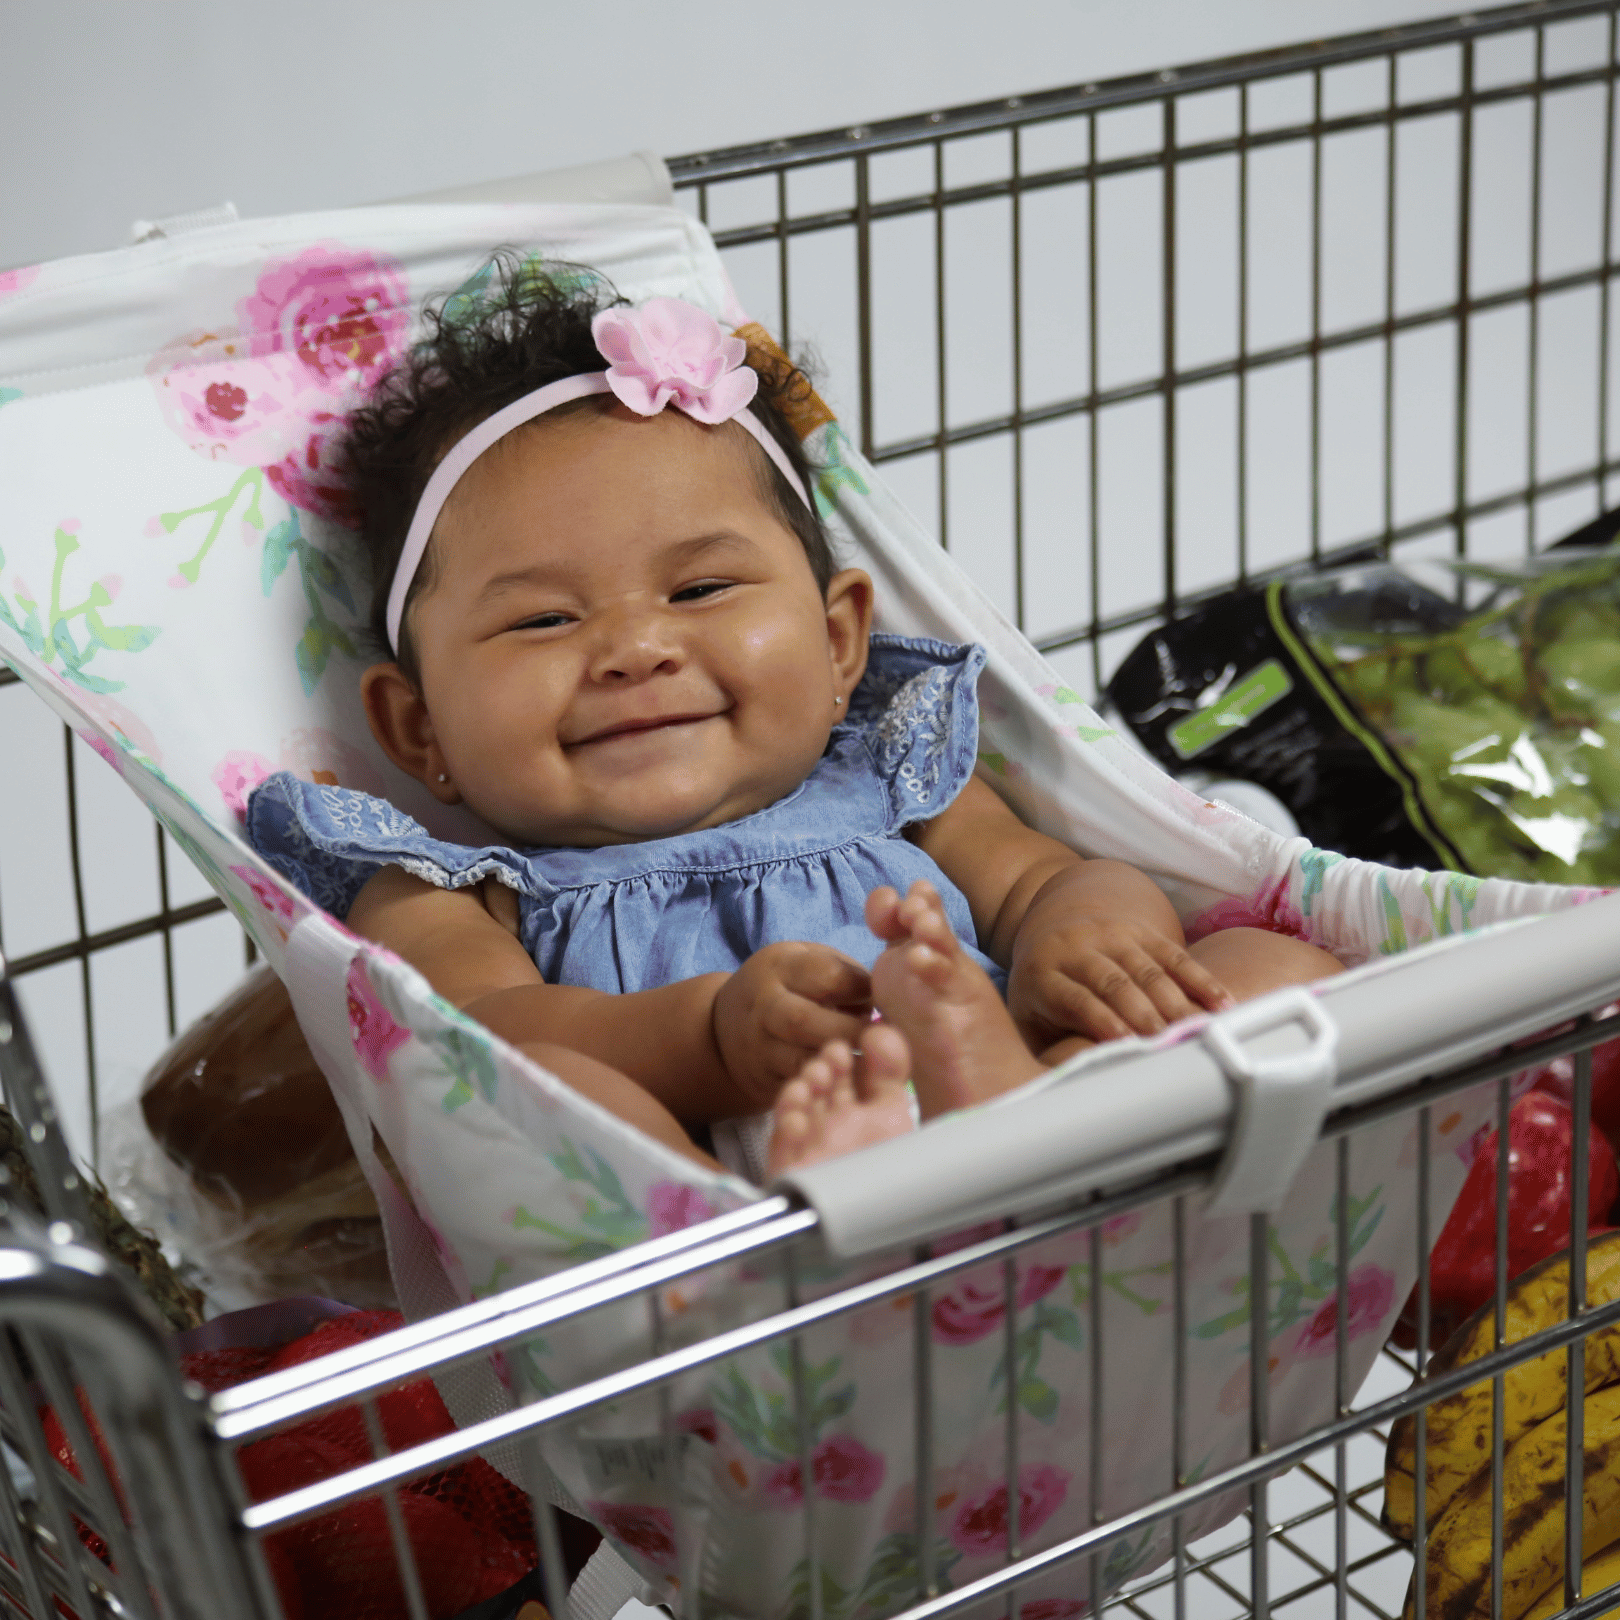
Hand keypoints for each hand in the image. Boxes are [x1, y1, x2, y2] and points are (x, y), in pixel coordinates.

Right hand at [713, 943, 872, 1109]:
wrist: (725, 1025)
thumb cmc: (787, 987)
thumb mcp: (806, 962)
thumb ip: (843, 973)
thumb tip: (887, 999)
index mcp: (780, 966)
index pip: (826, 975)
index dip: (862, 988)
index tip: (883, 998)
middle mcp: (763, 1005)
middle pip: (804, 1021)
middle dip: (850, 1031)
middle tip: (880, 1037)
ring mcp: (758, 1045)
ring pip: (799, 1059)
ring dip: (840, 1063)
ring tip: (871, 1063)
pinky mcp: (762, 1078)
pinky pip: (797, 1084)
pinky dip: (828, 1085)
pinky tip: (853, 1082)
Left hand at [1007, 913, 1232, 1047]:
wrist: (1053, 931)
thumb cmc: (1043, 996)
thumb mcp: (1028, 1021)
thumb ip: (1044, 1052)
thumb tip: (1066, 1093)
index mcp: (1044, 975)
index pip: (1075, 998)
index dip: (1102, 1020)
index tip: (1126, 1045)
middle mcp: (1076, 949)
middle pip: (1115, 981)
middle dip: (1144, 1013)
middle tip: (1168, 1043)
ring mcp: (1111, 936)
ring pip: (1148, 969)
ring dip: (1176, 1001)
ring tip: (1201, 1031)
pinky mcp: (1140, 932)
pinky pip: (1174, 954)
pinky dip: (1200, 979)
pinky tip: (1223, 1003)